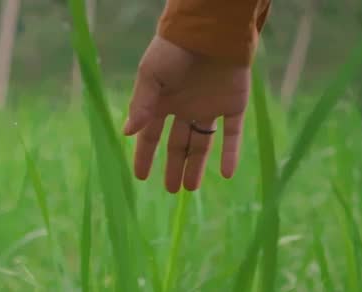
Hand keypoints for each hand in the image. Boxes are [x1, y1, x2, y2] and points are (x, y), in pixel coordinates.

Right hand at [123, 36, 251, 192]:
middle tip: (172, 190)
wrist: (211, 31)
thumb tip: (127, 133)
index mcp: (163, 101)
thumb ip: (141, 104)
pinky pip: (232, 133)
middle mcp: (185, 107)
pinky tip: (227, 174)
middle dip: (174, 167)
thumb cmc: (175, 50)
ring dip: (197, 165)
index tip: (141, 177)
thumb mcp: (151, 75)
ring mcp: (210, 107)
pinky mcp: (233, 104)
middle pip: (178, 143)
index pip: (150, 135)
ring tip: (191, 188)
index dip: (145, 156)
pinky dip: (230, 153)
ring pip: (203, 142)